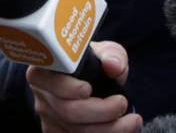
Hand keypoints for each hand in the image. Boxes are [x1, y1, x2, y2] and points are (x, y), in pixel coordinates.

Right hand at [26, 41, 142, 132]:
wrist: (89, 81)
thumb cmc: (92, 63)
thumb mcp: (103, 51)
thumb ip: (111, 55)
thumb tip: (113, 65)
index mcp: (44, 70)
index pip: (47, 81)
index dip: (66, 88)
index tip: (88, 89)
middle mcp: (42, 96)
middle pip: (67, 111)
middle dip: (100, 111)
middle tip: (122, 103)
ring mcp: (49, 119)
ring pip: (77, 132)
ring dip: (110, 129)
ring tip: (133, 121)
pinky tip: (123, 130)